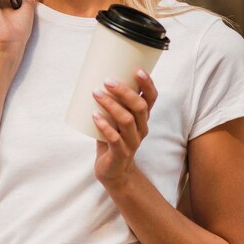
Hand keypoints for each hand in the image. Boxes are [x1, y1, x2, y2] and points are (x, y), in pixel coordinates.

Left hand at [92, 70, 157, 184]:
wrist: (114, 172)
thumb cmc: (113, 139)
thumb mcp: (115, 119)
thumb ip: (110, 102)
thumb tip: (92, 78)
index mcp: (142, 118)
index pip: (151, 99)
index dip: (147, 85)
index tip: (138, 71)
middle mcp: (141, 128)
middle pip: (139, 107)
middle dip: (124, 91)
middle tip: (107, 81)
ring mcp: (132, 142)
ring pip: (127, 120)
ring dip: (111, 105)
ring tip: (96, 94)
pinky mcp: (120, 153)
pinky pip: (115, 138)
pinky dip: (104, 126)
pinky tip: (94, 116)